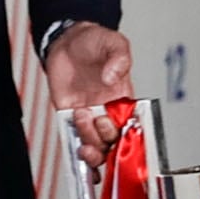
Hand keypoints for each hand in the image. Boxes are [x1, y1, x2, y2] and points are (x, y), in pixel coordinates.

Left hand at [44, 22, 133, 164]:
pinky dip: (79, 153)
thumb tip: (112, 77)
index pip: (133, 127)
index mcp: (124, 99)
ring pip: (96, 148)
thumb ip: (119, 57)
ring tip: (82, 117)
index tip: (125, 138)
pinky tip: (81, 157)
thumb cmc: (94, 42)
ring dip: (91, 146)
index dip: (131, 138)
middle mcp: (108, 112)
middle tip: (98, 119)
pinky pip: (76, 142)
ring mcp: (89, 118)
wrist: (66, 41)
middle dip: (107, 138)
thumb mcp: (113, 42)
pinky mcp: (69, 119)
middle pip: (114, 142)